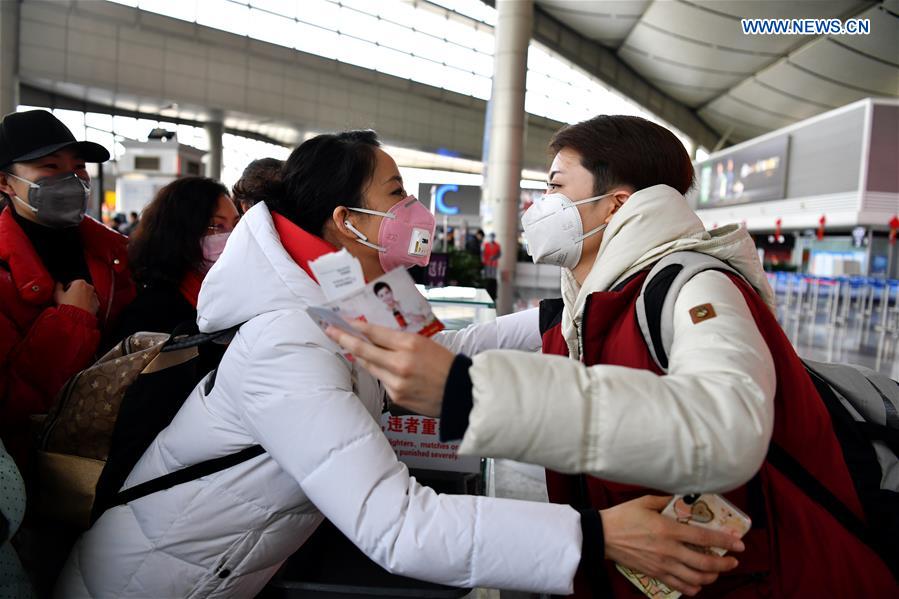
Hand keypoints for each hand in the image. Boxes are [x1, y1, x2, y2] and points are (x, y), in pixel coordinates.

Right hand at [54, 280, 99, 315]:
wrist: (76, 319)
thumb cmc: (67, 306)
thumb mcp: (57, 294)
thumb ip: (58, 286)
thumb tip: (58, 283)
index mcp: (80, 282)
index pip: (72, 283)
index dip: (67, 289)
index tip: (64, 295)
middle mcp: (90, 287)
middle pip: (81, 289)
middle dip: (75, 293)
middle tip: (69, 301)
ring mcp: (94, 296)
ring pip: (87, 295)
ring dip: (82, 299)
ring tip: (75, 306)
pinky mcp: (97, 304)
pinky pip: (91, 303)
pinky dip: (87, 305)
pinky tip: (80, 309)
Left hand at [325, 320, 453, 416]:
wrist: (460, 392)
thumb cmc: (445, 364)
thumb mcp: (424, 343)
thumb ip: (398, 341)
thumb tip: (374, 337)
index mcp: (410, 344)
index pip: (375, 332)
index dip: (356, 326)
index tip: (342, 321)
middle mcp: (400, 363)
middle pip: (363, 349)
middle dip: (343, 338)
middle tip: (329, 330)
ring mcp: (396, 382)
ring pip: (369, 365)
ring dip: (359, 356)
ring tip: (350, 346)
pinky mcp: (396, 396)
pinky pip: (381, 380)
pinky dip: (379, 372)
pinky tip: (382, 368)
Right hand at [601, 495, 743, 596]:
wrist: (602, 536)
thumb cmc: (622, 516)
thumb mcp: (645, 501)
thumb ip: (666, 499)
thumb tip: (683, 496)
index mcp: (669, 529)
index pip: (704, 538)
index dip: (725, 542)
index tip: (739, 544)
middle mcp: (669, 550)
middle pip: (705, 563)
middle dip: (724, 564)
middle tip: (733, 561)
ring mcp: (662, 565)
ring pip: (695, 578)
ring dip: (711, 577)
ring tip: (717, 572)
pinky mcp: (655, 574)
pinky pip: (679, 586)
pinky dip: (692, 588)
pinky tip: (698, 584)